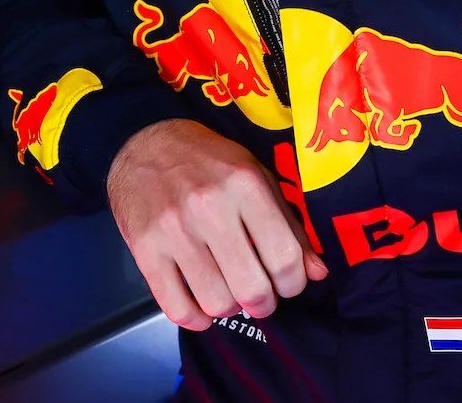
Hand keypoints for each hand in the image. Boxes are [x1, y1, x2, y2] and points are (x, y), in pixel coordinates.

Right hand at [106, 119, 326, 330]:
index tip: (287, 283)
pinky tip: (201, 306)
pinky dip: (195, 318)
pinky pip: (176, 307)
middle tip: (259, 295)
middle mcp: (210, 207)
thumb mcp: (257, 176)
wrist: (145, 143)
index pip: (284, 258)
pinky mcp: (145, 248)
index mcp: (245, 185)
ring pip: (216, 303)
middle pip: (252, 289)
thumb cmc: (208, 161)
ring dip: (230, 309)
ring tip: (229, 293)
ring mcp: (174, 230)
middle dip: (263, 303)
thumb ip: (289, 225)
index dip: (293, 283)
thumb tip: (317, 272)